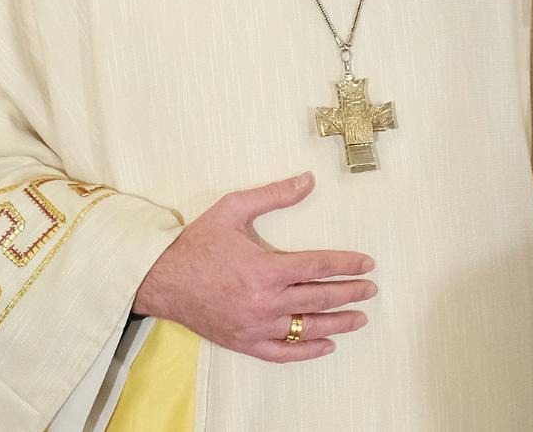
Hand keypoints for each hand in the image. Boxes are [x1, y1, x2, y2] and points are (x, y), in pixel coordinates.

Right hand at [133, 173, 375, 362]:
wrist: (161, 279)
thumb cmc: (197, 243)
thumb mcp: (234, 209)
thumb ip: (274, 194)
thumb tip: (309, 179)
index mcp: (266, 268)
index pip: (319, 266)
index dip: (347, 265)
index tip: (367, 264)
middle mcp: (265, 301)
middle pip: (320, 298)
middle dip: (350, 293)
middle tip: (371, 290)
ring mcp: (255, 325)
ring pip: (307, 328)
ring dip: (338, 323)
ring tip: (360, 318)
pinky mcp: (244, 342)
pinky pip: (283, 352)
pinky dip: (307, 351)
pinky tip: (327, 345)